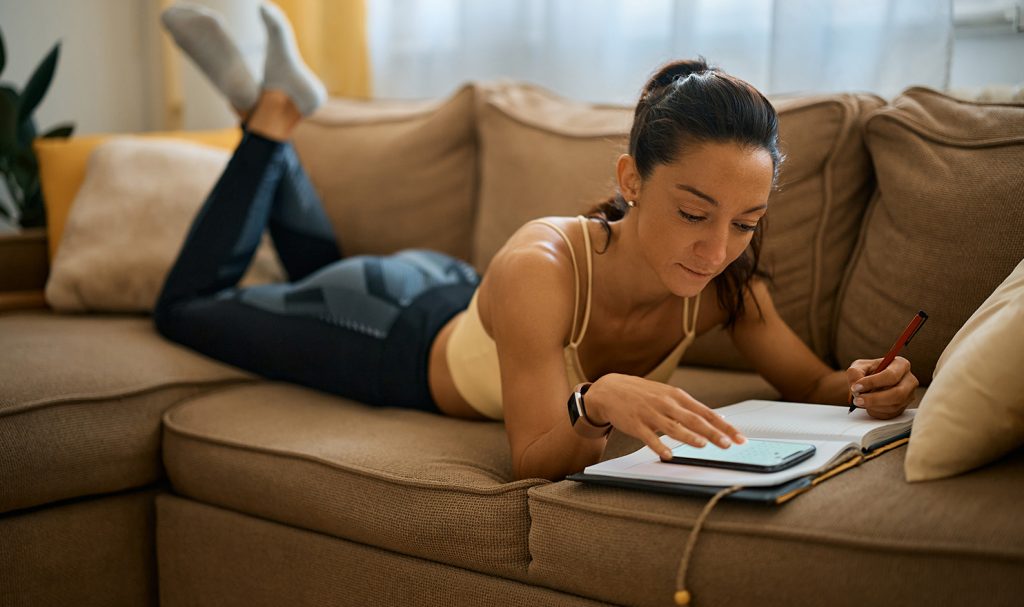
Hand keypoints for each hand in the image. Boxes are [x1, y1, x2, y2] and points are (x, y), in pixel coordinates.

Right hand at [585, 373, 746, 460]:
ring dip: (689, 436)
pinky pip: (649, 437)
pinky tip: (668, 455)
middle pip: (693, 420)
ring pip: (673, 427)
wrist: (610, 390)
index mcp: (677, 396)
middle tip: (728, 444)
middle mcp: (666, 404)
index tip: (739, 437)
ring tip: (703, 445)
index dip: (724, 425)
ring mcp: (650, 414)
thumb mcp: (668, 394)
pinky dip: (659, 446)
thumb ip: (690, 407)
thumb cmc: (643, 394)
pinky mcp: (636, 425)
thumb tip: (716, 419)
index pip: (706, 412)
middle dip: (713, 433)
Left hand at [846, 356, 918, 418]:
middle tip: (857, 400)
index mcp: (901, 365)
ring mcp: (909, 395)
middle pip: (897, 394)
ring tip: (860, 401)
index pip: (891, 375)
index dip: (873, 382)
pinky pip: (891, 414)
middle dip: (875, 399)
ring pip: (893, 406)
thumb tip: (857, 387)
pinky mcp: (904, 407)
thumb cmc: (866, 372)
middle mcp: (909, 380)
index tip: (856, 387)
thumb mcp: (858, 367)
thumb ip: (855, 374)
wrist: (869, 383)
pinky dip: (876, 412)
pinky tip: (868, 406)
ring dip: (873, 406)